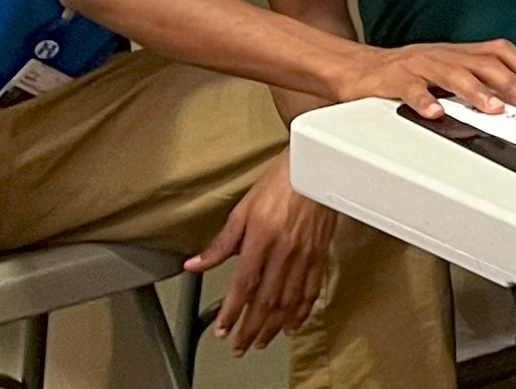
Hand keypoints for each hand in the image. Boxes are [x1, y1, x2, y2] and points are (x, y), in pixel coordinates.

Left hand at [186, 154, 336, 356]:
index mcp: (262, 240)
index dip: (232, 311)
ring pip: (289, 300)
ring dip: (274, 325)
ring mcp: (305, 255)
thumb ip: (221, 243)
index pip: (244, 285)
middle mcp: (284, 252)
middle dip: (251, 327)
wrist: (315, 169)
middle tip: (239, 346)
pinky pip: (312, 289)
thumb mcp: (243, 210)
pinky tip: (293, 323)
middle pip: (267, 300)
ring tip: (262, 341)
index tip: (223, 329)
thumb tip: (195, 264)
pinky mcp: (320, 255)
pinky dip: (303, 310)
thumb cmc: (279, 183)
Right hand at [336, 39, 515, 118]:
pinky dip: (424, 100)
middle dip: (508, 83)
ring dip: (475, 91)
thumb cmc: (406, 72)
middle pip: (482, 63)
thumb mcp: (446, 68)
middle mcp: (442, 55)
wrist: (357, 68)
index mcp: (457, 53)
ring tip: (493, 108)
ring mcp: (418, 66)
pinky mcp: (393, 80)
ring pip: (451, 74)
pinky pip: (410, 89)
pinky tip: (435, 113)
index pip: (498, 50)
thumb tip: (515, 90)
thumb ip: (476, 76)